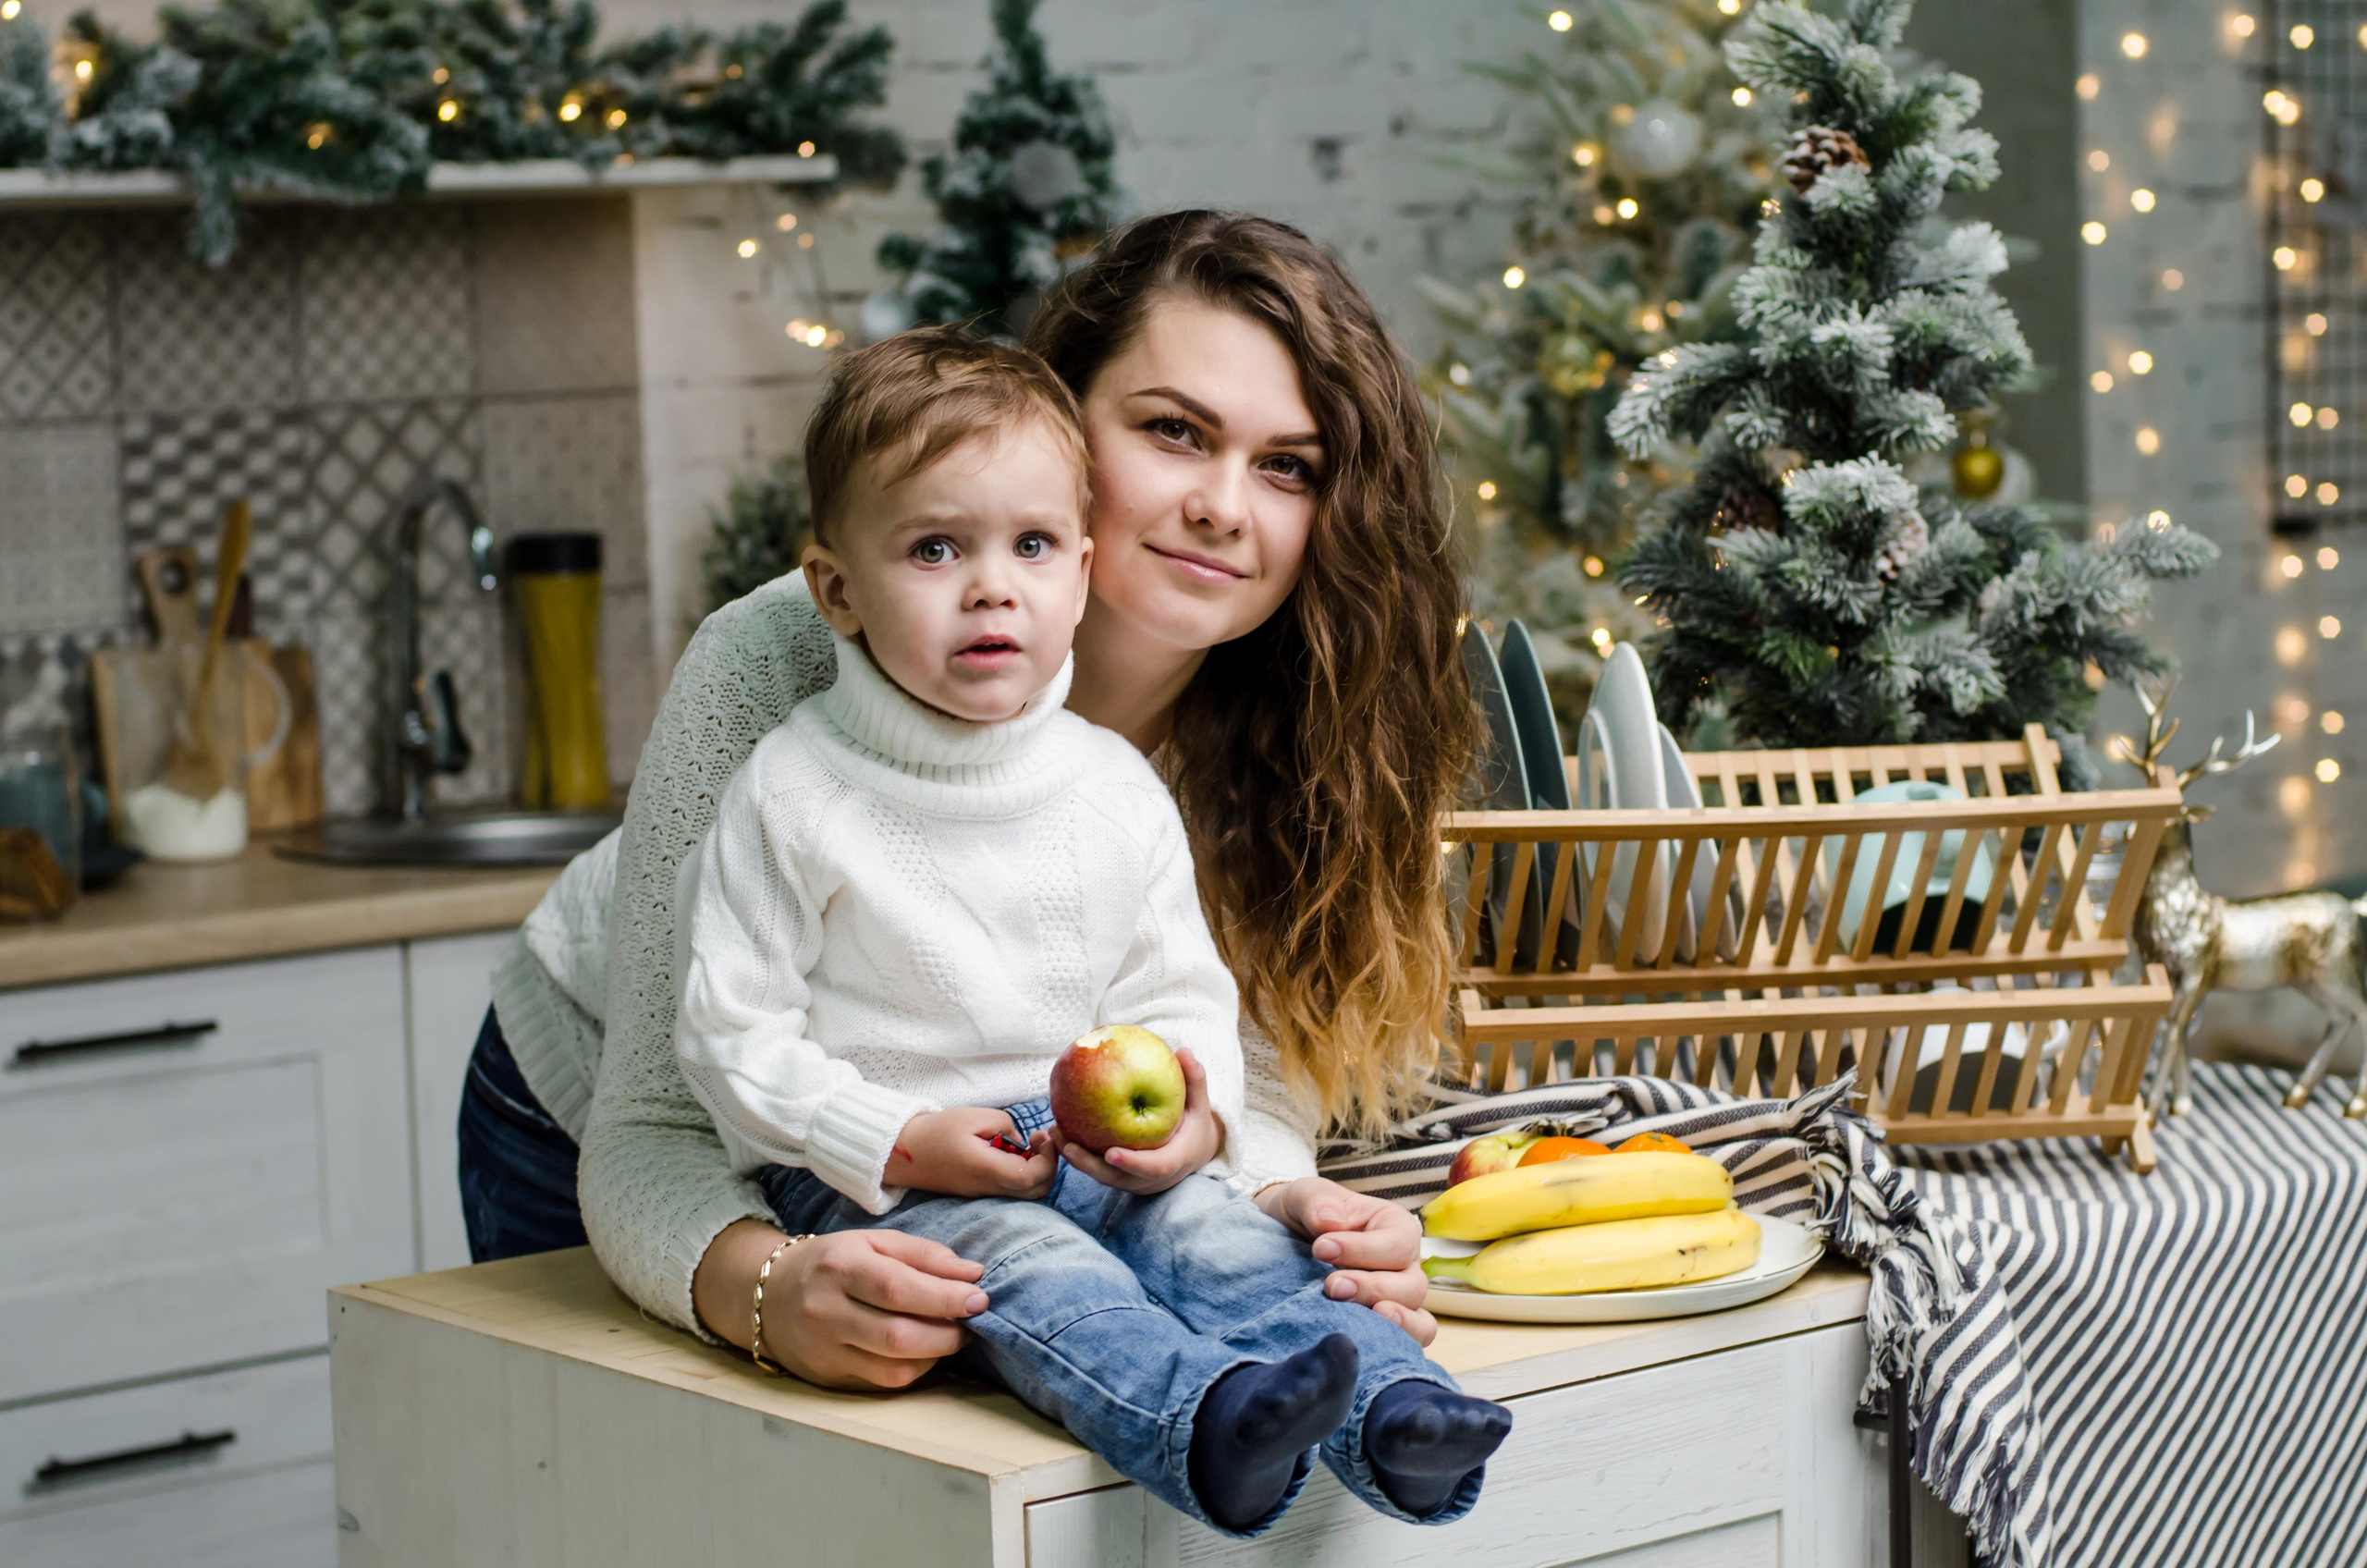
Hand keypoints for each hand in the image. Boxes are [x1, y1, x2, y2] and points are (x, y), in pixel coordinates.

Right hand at [694, 1219, 988, 1390]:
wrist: (769, 1296)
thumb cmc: (832, 1263)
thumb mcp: (873, 1242)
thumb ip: (924, 1255)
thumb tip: (973, 1273)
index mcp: (839, 1267)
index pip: (898, 1288)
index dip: (944, 1297)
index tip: (979, 1297)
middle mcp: (826, 1311)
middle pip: (897, 1336)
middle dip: (947, 1333)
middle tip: (971, 1320)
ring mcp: (825, 1350)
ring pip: (893, 1368)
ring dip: (935, 1355)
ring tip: (950, 1335)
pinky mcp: (828, 1377)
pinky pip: (883, 1382)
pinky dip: (914, 1369)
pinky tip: (924, 1351)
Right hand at [895, 1107, 1057, 1198]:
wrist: (902, 1153)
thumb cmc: (936, 1131)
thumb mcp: (973, 1116)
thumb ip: (1005, 1124)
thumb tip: (1021, 1141)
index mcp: (987, 1170)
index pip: (1033, 1177)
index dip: (1049, 1159)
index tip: (1043, 1136)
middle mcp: (988, 1188)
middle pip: (1036, 1191)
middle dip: (1049, 1166)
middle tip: (1041, 1140)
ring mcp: (983, 1193)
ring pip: (1026, 1192)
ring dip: (1036, 1169)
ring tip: (1028, 1143)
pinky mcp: (978, 1191)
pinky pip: (1011, 1189)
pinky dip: (1022, 1172)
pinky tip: (1012, 1151)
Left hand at [1048, 1046, 1221, 1195]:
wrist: (1191, 1153)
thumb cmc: (1193, 1124)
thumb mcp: (1199, 1104)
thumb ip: (1194, 1081)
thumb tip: (1184, 1052)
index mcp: (1173, 1162)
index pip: (1154, 1168)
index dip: (1132, 1163)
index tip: (1110, 1153)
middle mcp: (1150, 1179)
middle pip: (1116, 1178)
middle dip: (1089, 1164)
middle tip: (1067, 1145)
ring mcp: (1132, 1181)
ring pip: (1100, 1176)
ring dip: (1075, 1159)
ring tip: (1053, 1134)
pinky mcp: (1118, 1177)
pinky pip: (1095, 1168)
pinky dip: (1076, 1153)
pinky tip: (1057, 1132)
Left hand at [1256, 1177, 1437, 1345]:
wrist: (1284, 1239)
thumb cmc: (1306, 1214)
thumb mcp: (1305, 1195)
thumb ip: (1318, 1201)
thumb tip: (1330, 1222)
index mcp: (1394, 1226)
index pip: (1397, 1243)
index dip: (1362, 1249)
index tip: (1321, 1248)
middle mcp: (1405, 1265)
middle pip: (1411, 1286)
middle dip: (1372, 1288)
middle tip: (1331, 1286)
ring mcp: (1399, 1300)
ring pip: (1418, 1320)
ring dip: (1387, 1322)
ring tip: (1354, 1320)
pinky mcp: (1386, 1326)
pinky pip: (1407, 1343)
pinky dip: (1396, 1344)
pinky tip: (1366, 1341)